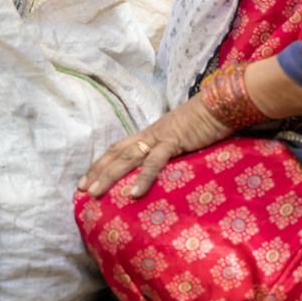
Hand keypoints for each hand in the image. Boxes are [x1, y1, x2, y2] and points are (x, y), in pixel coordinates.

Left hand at [77, 94, 232, 199]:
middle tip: (82, 190)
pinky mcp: (174, 141)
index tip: (87, 180)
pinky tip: (134, 194)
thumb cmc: (204, 124)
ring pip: (128, 157)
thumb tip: (163, 172)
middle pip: (116, 152)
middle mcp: (149, 135)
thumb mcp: (182, 141)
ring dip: (109, 175)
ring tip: (95, 193)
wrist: (219, 105)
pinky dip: (143, 178)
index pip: (118, 148)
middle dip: (97, 171)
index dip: (101, 163)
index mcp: (149, 135)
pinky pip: (155, 161)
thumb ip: (170, 154)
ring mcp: (160, 137)